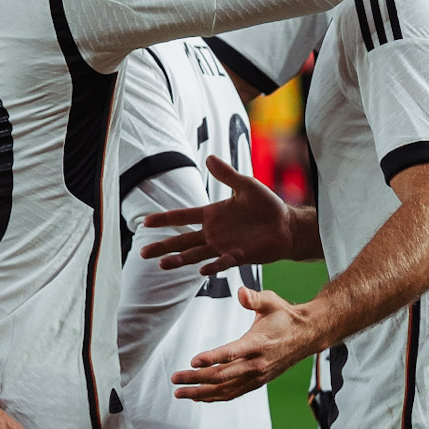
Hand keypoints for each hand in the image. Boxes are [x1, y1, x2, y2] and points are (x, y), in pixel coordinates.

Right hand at [141, 155, 296, 273]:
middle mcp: (213, 232)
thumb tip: (209, 157)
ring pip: (195, 254)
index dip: (164, 219)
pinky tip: (201, 271)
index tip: (145, 222)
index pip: (182, 216)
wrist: (286, 225)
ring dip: (179, 260)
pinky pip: (222, 262)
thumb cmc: (266, 205)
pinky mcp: (238, 256)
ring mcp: (223, 246)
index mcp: (212, 214)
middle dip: (163, 246)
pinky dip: (212, 266)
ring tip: (162, 264)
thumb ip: (227, 174)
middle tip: (143, 252)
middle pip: (182, 240)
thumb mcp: (246, 185)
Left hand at [171, 286, 317, 400]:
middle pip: (223, 375)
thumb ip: (254, 298)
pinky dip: (215, 396)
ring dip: (201, 392)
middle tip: (175, 379)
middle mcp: (257, 364)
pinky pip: (233, 393)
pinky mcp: (257, 381)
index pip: (232, 353)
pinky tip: (199, 397)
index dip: (212, 358)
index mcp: (258, 343)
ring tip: (180, 392)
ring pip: (225, 388)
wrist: (308, 335)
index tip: (193, 362)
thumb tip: (240, 292)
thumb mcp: (271, 301)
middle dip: (196, 379)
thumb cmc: (285, 316)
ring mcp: (257, 376)